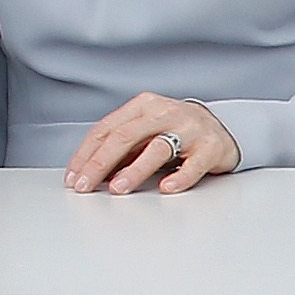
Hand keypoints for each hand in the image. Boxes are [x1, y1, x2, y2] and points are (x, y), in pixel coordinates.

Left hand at [66, 93, 239, 195]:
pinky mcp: (211, 147)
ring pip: (157, 147)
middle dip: (100, 163)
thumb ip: (121, 149)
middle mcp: (164, 113)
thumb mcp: (145, 132)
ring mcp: (189, 128)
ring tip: (118, 188)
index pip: (107, 129)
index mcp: (143, 106)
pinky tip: (166, 188)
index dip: (86, 154)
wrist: (221, 129)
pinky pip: (194, 164)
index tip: (73, 177)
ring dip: (135, 170)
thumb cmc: (176, 133)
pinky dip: (180, 177)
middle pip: (125, 136)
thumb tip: (91, 173)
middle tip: (86, 185)